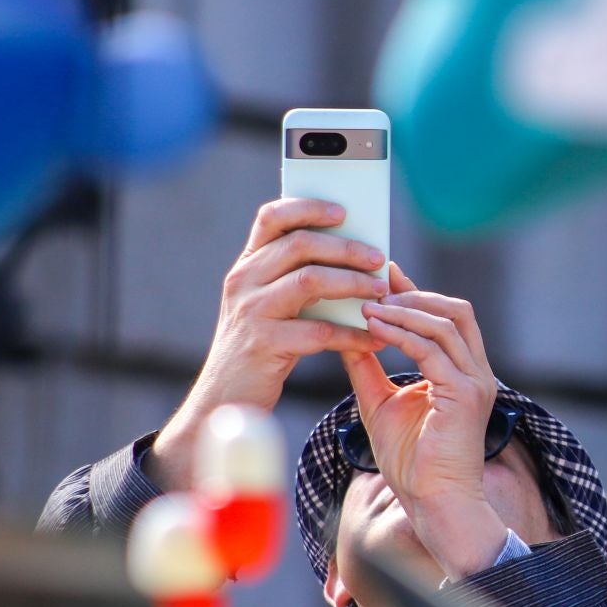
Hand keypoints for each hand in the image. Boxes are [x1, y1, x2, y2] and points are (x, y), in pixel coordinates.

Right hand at [149, 198, 387, 489]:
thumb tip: (353, 256)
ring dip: (352, 283)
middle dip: (346, 247)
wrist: (225, 399)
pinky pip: (318, 331)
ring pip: (310, 280)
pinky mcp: (263, 344)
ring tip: (380, 292)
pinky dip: (351, 334)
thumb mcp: (267, 305)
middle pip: (300, 244)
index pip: (271, 217)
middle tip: (379, 258)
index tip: (342, 211)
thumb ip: (295, 278)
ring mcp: (250, 311)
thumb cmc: (260, 347)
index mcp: (246, 266)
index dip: (308, 207)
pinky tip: (373, 340)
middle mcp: (243, 281)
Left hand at [342, 262, 508, 577]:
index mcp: (463, 372)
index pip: (444, 317)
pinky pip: (433, 350)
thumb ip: (368, 368)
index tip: (380, 275)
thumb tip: (344, 334)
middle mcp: (476, 372)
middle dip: (414, 292)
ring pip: (446, 323)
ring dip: (405, 309)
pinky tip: (374, 328)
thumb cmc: (411, 464)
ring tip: (369, 305)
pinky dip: (403, 333)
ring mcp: (475, 382)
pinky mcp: (465, 396)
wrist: (433, 505)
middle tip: (373, 285)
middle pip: (455, 309)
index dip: (414, 292)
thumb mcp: (380, 404)